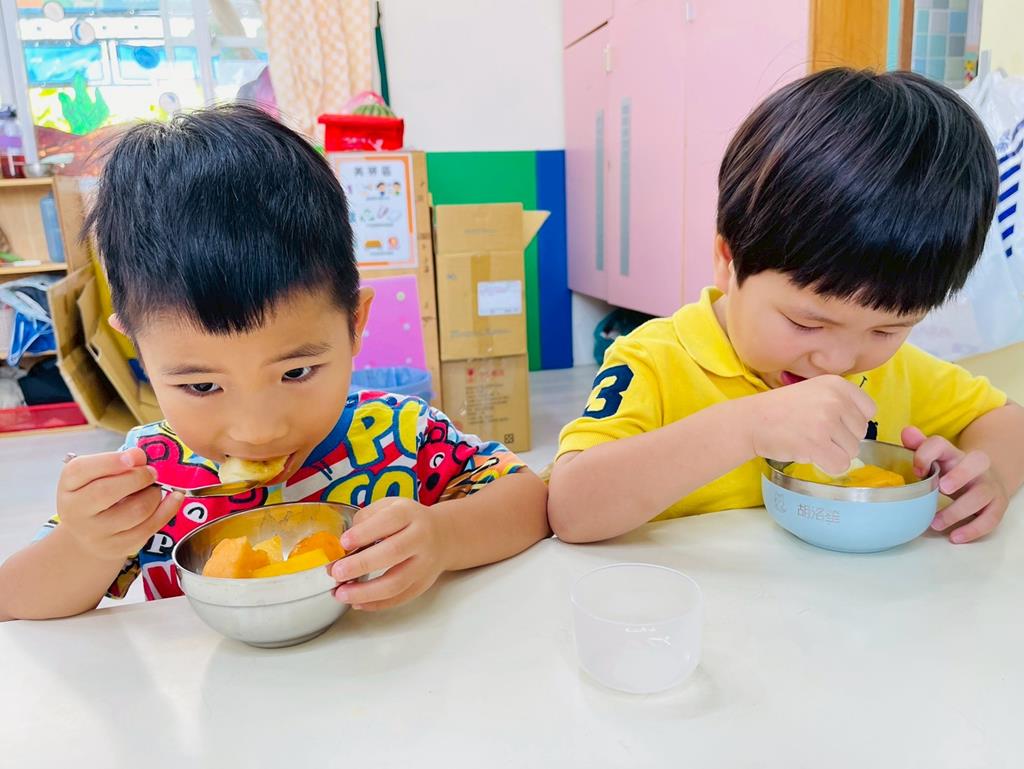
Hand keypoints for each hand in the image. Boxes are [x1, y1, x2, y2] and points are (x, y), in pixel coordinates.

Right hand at [57, 448, 182, 561]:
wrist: (88, 534)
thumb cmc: (96, 493)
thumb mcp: (96, 474)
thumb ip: (115, 462)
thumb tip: (140, 455)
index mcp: (68, 485)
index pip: (82, 470)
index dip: (111, 461)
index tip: (137, 456)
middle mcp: (76, 512)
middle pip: (107, 492)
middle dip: (138, 477)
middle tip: (152, 472)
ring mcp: (96, 533)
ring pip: (135, 511)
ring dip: (154, 494)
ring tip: (155, 488)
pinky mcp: (118, 547)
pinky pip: (149, 528)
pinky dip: (168, 509)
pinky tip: (174, 498)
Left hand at [329, 498, 451, 610]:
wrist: (442, 536)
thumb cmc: (407, 521)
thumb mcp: (389, 507)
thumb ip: (366, 519)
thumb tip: (342, 546)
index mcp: (409, 514)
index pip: (389, 521)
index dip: (365, 533)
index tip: (343, 543)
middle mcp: (421, 538)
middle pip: (394, 552)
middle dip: (361, 564)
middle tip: (337, 572)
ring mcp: (424, 563)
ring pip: (397, 582)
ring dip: (365, 592)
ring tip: (341, 594)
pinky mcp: (423, 583)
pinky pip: (399, 598)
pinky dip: (376, 603)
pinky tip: (356, 602)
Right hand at [743, 375, 876, 474]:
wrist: (752, 420)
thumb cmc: (782, 410)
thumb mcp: (814, 391)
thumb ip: (840, 402)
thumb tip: (862, 427)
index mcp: (837, 384)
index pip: (868, 410)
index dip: (852, 421)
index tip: (832, 422)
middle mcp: (835, 400)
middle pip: (861, 433)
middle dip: (842, 439)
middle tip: (815, 432)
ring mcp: (826, 421)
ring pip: (853, 451)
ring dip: (834, 452)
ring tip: (810, 441)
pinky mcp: (817, 443)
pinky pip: (841, 464)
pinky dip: (828, 466)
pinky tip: (812, 455)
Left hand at [902, 427, 1007, 543]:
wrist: (985, 478)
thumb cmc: (951, 470)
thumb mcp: (935, 458)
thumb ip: (919, 446)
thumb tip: (906, 431)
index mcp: (953, 453)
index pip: (941, 444)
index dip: (927, 454)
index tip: (916, 471)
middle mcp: (976, 466)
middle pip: (976, 462)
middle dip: (960, 475)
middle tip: (942, 488)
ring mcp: (988, 485)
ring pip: (982, 495)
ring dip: (958, 510)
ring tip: (935, 523)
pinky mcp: (997, 505)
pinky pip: (991, 518)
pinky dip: (973, 529)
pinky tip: (955, 537)